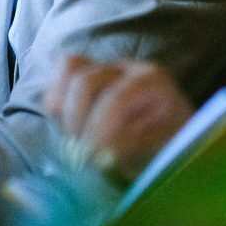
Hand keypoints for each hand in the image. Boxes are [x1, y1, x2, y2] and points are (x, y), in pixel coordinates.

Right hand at [44, 56, 193, 179]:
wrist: (169, 143)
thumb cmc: (168, 148)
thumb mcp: (160, 153)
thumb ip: (133, 150)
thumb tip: (101, 154)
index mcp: (153, 81)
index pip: (116, 98)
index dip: (99, 129)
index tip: (94, 159)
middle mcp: (128, 67)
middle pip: (86, 82)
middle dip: (78, 123)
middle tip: (83, 157)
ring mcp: (105, 67)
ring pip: (69, 68)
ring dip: (65, 110)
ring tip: (74, 141)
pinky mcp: (86, 74)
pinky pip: (61, 71)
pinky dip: (55, 97)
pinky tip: (64, 125)